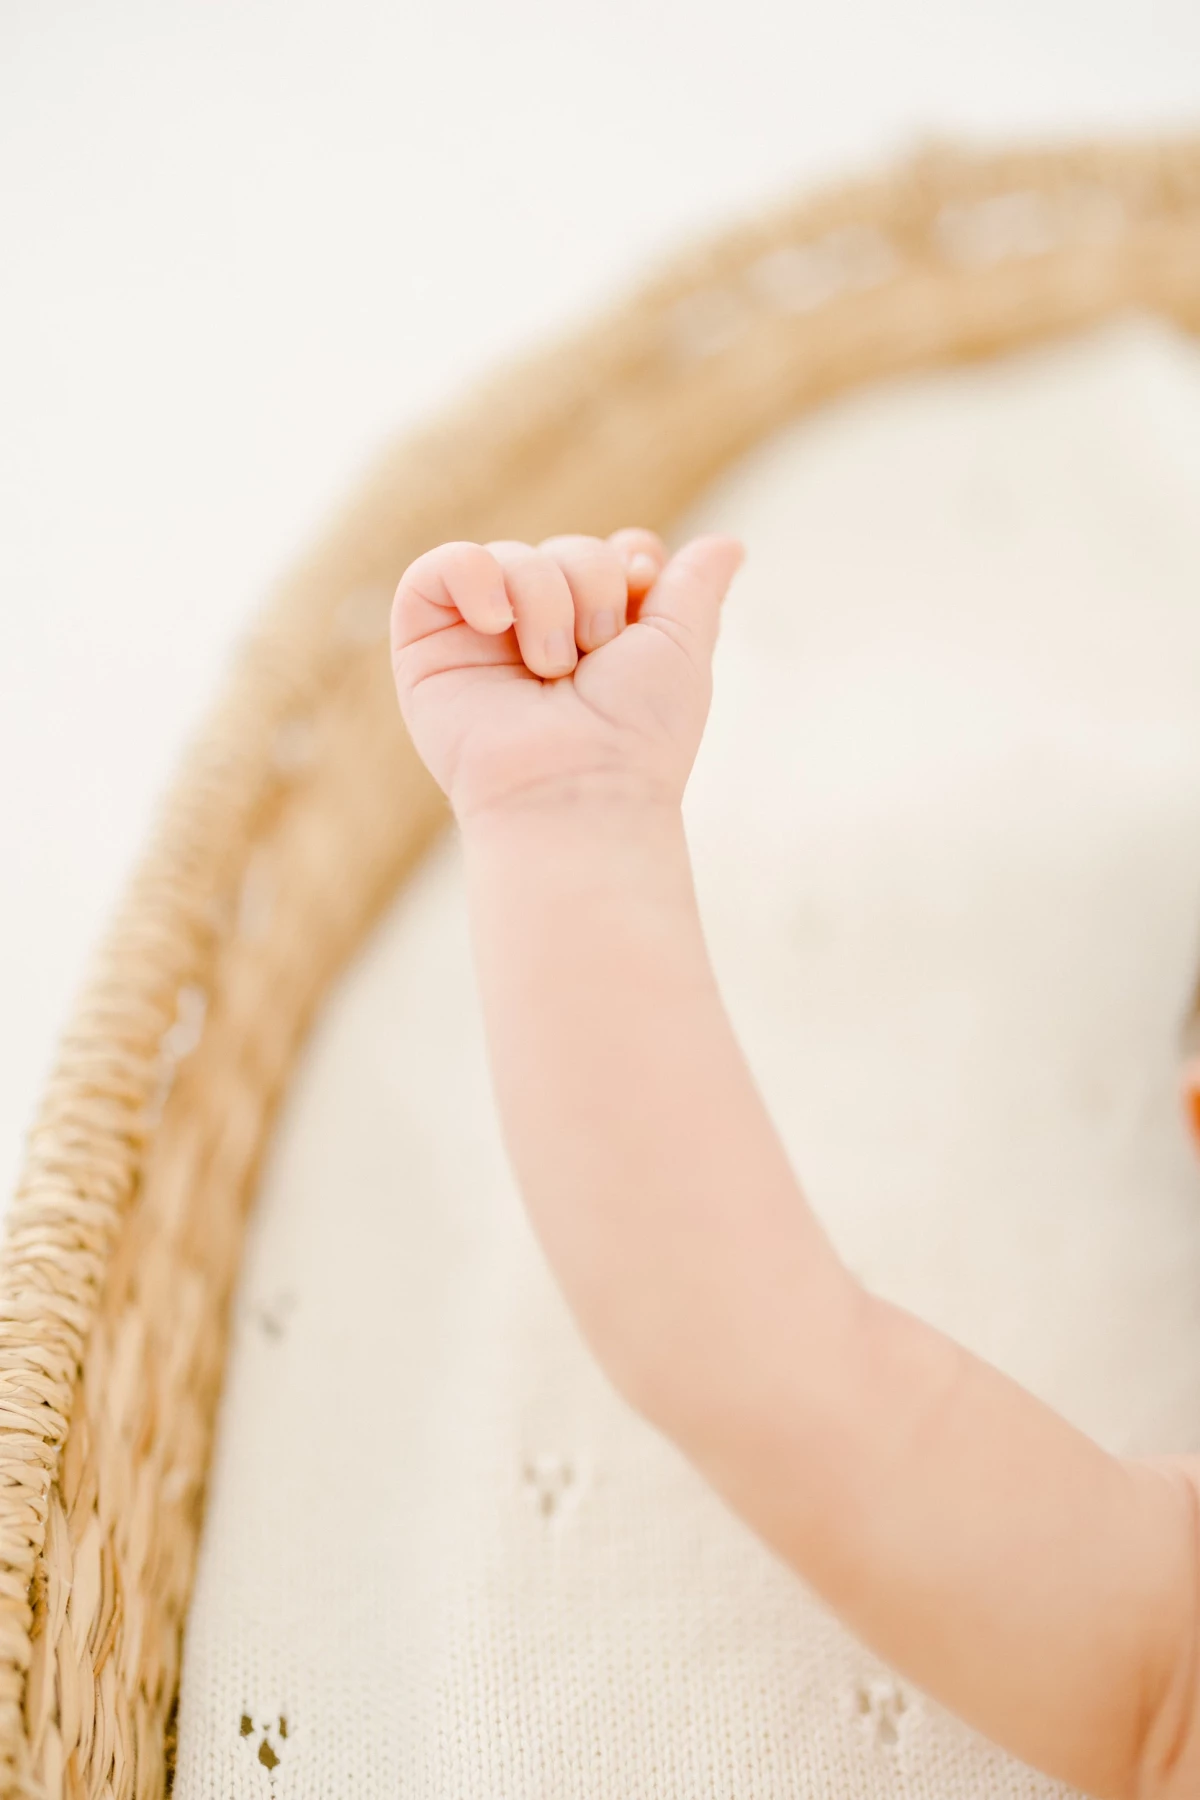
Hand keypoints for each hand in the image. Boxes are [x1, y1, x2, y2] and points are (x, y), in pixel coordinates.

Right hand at [390, 527, 745, 823]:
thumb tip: (730, 543)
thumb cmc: (637, 733)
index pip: (611, 555)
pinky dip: (472, 577)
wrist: (578, 786)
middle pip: (567, 547)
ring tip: (552, 667)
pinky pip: (438, 568)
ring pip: (510, 555)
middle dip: (594, 585)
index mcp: (596, 639)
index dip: (628, 560)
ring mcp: (479, 639)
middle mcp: (537, 635)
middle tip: (596, 652)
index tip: (644, 587)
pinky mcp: (425, 645)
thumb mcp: (682, 647)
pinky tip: (496, 622)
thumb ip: (694, 588)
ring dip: (545, 599)